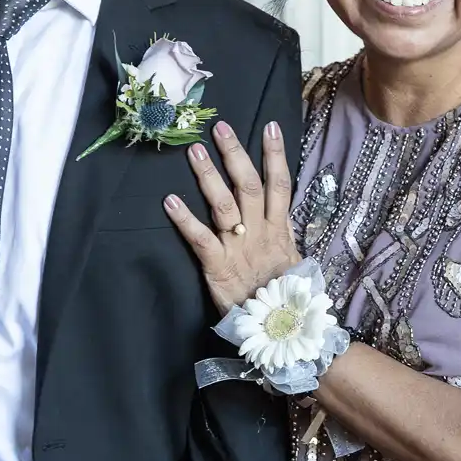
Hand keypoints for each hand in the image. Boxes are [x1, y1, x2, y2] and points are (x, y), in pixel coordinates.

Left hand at [165, 120, 300, 312]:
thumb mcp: (291, 263)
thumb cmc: (282, 298)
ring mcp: (239, 249)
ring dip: (208, 176)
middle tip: (220, 127)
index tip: (270, 126)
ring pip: (224, 205)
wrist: (281, 333)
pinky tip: (170, 200)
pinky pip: (200, 239)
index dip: (275, 155)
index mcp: (280, 231)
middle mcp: (260, 234)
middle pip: (250, 186)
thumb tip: (280, 215)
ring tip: (194, 151)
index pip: (280, 185)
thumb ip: (282, 237)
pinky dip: (184, 219)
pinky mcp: (218, 267)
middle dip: (235, 154)